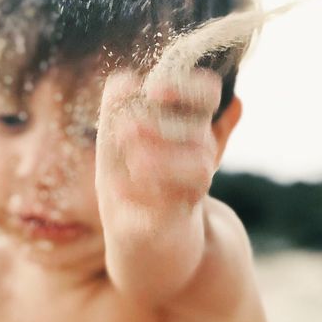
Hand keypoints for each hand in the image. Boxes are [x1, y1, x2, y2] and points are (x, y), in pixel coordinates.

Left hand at [96, 67, 221, 212]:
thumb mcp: (114, 141)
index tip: (153, 90)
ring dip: (162, 160)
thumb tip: (125, 80)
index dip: (187, 88)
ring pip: (199, 169)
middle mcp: (199, 156)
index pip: (207, 95)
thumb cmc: (128, 179)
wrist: (138, 242)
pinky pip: (168, 209)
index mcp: (188, 128)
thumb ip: (117, 107)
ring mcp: (192, 191)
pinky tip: (116, 189)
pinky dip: (140, 197)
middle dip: (162, 128)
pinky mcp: (175, 223)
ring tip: (131, 160)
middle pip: (199, 133)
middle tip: (125, 128)